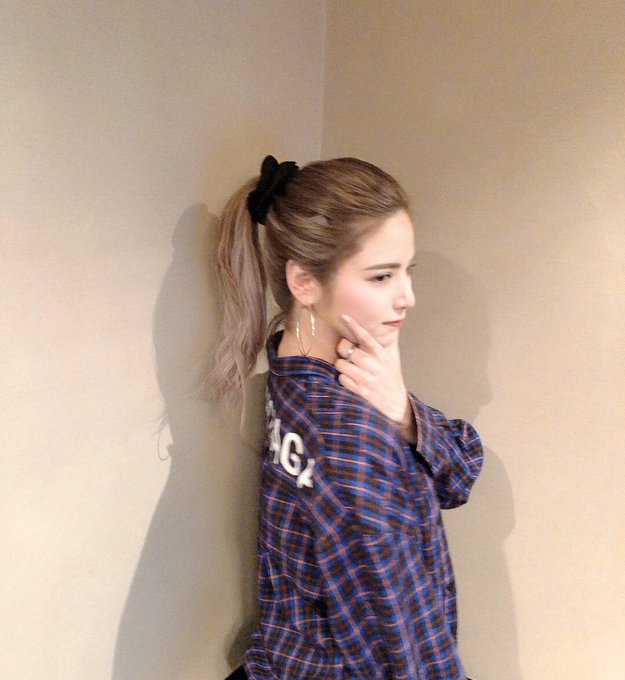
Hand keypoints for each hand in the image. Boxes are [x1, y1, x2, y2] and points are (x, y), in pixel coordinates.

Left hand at [335, 315, 415, 440]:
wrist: (395, 404)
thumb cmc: (391, 377)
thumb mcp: (394, 357)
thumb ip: (389, 340)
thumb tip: (392, 322)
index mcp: (381, 354)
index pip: (366, 337)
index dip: (354, 326)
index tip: (344, 317)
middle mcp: (373, 365)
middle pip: (346, 349)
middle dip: (343, 350)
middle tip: (348, 353)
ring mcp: (366, 379)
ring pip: (340, 364)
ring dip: (343, 366)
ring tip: (351, 368)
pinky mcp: (359, 391)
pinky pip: (341, 378)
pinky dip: (344, 378)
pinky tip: (352, 380)